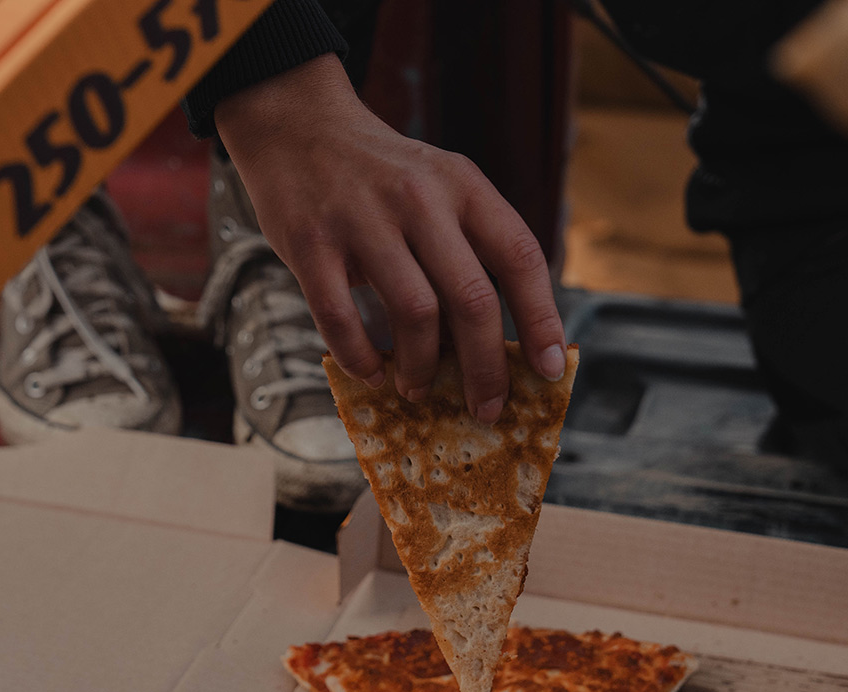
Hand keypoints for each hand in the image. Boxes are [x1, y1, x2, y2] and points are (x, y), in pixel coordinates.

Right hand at [215, 54, 566, 422]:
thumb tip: (494, 347)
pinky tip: (372, 372)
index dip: (541, 319)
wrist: (298, 127)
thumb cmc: (382, 178)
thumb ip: (467, 250)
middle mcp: (420, 199)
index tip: (550, 370)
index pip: (520, 256)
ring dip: (421, 368)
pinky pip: (341, 319)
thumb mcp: (439, 189)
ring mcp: (363, 219)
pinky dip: (360, 358)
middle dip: (485, 367)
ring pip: (414, 314)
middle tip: (486, 408)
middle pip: (472, 299)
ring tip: (418, 389)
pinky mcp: (312, 243)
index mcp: (463, 186)